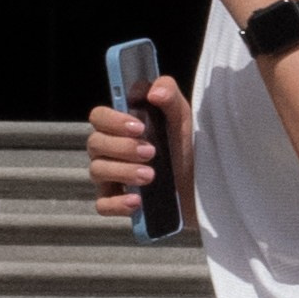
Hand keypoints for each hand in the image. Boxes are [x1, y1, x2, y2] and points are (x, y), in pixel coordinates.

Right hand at [88, 76, 191, 222]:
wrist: (203, 188)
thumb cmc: (187, 149)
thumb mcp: (183, 119)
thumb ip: (169, 95)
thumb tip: (154, 92)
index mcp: (121, 127)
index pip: (98, 117)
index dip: (112, 120)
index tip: (138, 127)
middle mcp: (110, 151)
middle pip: (95, 144)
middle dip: (122, 147)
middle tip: (151, 152)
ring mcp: (110, 177)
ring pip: (97, 171)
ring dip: (123, 172)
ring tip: (151, 176)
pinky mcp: (117, 203)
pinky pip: (102, 205)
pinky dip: (117, 203)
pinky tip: (137, 201)